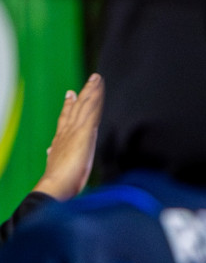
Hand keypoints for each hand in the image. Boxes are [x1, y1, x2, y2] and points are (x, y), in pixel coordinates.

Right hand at [34, 74, 103, 201]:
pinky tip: (99, 89)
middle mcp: (67, 131)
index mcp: (61, 139)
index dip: (69, 106)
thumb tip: (50, 151)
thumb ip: (55, 155)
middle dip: (84, 93)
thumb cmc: (58, 181)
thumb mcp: (57, 165)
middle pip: (77, 108)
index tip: (71, 95)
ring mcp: (76, 130)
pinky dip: (95, 98)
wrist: (56, 183)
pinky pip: (92, 110)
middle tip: (91, 80)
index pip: (66, 119)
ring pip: (85, 105)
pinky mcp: (84, 132)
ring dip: (92, 91)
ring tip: (97, 79)